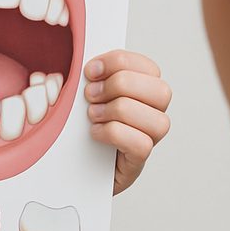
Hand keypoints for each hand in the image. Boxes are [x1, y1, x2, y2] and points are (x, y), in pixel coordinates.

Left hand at [84, 50, 171, 194]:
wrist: (68, 168)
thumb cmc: (76, 128)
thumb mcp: (80, 97)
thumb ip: (89, 78)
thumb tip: (88, 63)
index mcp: (140, 92)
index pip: (149, 68)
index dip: (120, 62)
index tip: (91, 70)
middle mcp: (151, 115)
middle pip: (161, 91)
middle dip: (121, 85)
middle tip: (91, 94)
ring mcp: (147, 141)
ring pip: (157, 120)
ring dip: (118, 111)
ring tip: (93, 115)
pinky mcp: (136, 163)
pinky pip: (142, 145)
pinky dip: (114, 134)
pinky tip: (95, 133)